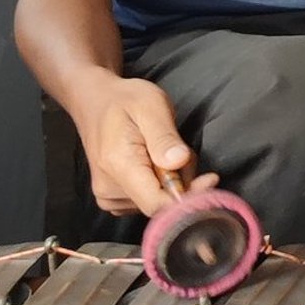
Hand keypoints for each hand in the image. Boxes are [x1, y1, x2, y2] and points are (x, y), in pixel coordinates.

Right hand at [71, 77, 214, 219]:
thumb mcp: (151, 106)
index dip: (188, 197)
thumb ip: (165, 137)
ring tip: (163, 151)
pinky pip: (146, 199)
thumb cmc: (124, 100)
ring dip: (172, 181)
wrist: (95, 100)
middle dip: (182, 181)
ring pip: (157, 202)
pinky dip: (159, 183)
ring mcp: (108, 196)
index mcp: (118, 166)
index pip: (157, 204)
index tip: (209, 178)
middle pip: (161, 203)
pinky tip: (154, 162)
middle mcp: (109, 189)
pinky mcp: (112, 198)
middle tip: (180, 149)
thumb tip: (179, 162)